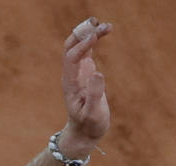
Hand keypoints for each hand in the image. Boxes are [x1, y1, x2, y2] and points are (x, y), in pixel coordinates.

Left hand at [60, 17, 112, 155]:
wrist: (84, 132)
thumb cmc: (89, 125)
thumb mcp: (94, 114)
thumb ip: (95, 95)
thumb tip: (97, 73)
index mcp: (70, 84)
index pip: (72, 58)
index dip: (83, 46)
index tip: (96, 36)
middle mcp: (71, 75)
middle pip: (70, 48)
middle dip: (83, 34)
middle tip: (99, 23)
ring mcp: (77, 73)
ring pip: (79, 48)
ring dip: (89, 34)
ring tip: (105, 25)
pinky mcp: (85, 73)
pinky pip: (86, 52)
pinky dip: (93, 40)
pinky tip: (103, 32)